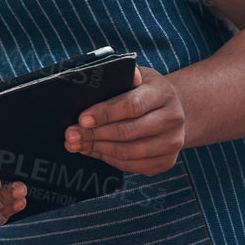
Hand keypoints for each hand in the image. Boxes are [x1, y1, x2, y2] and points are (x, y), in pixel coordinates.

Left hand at [65, 66, 185, 175]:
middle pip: (128, 132)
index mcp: (163, 93)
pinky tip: (94, 151)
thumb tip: (97, 80)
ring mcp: (172, 143)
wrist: (173, 111)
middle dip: (94, 134)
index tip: (82, 119)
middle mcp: (173, 119)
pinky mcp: (167, 161)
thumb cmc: (145, 92)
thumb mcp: (137, 78)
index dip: (104, 114)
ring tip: (77, 143)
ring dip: (98, 149)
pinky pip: (132, 166)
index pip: (132, 105)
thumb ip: (120, 79)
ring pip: (129, 152)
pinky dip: (109, 160)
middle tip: (71, 134)